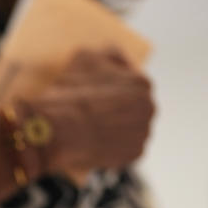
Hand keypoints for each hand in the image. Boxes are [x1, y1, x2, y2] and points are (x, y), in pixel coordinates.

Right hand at [26, 48, 154, 173]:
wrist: (58, 130)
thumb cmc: (70, 92)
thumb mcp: (87, 56)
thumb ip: (111, 54)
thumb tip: (123, 62)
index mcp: (142, 82)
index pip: (131, 83)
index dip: (111, 89)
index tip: (95, 95)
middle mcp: (149, 107)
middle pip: (134, 107)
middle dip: (117, 109)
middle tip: (93, 113)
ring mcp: (143, 132)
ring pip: (132, 128)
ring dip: (117, 127)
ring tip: (92, 128)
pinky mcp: (134, 154)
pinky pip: (126, 148)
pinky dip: (114, 146)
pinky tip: (95, 142)